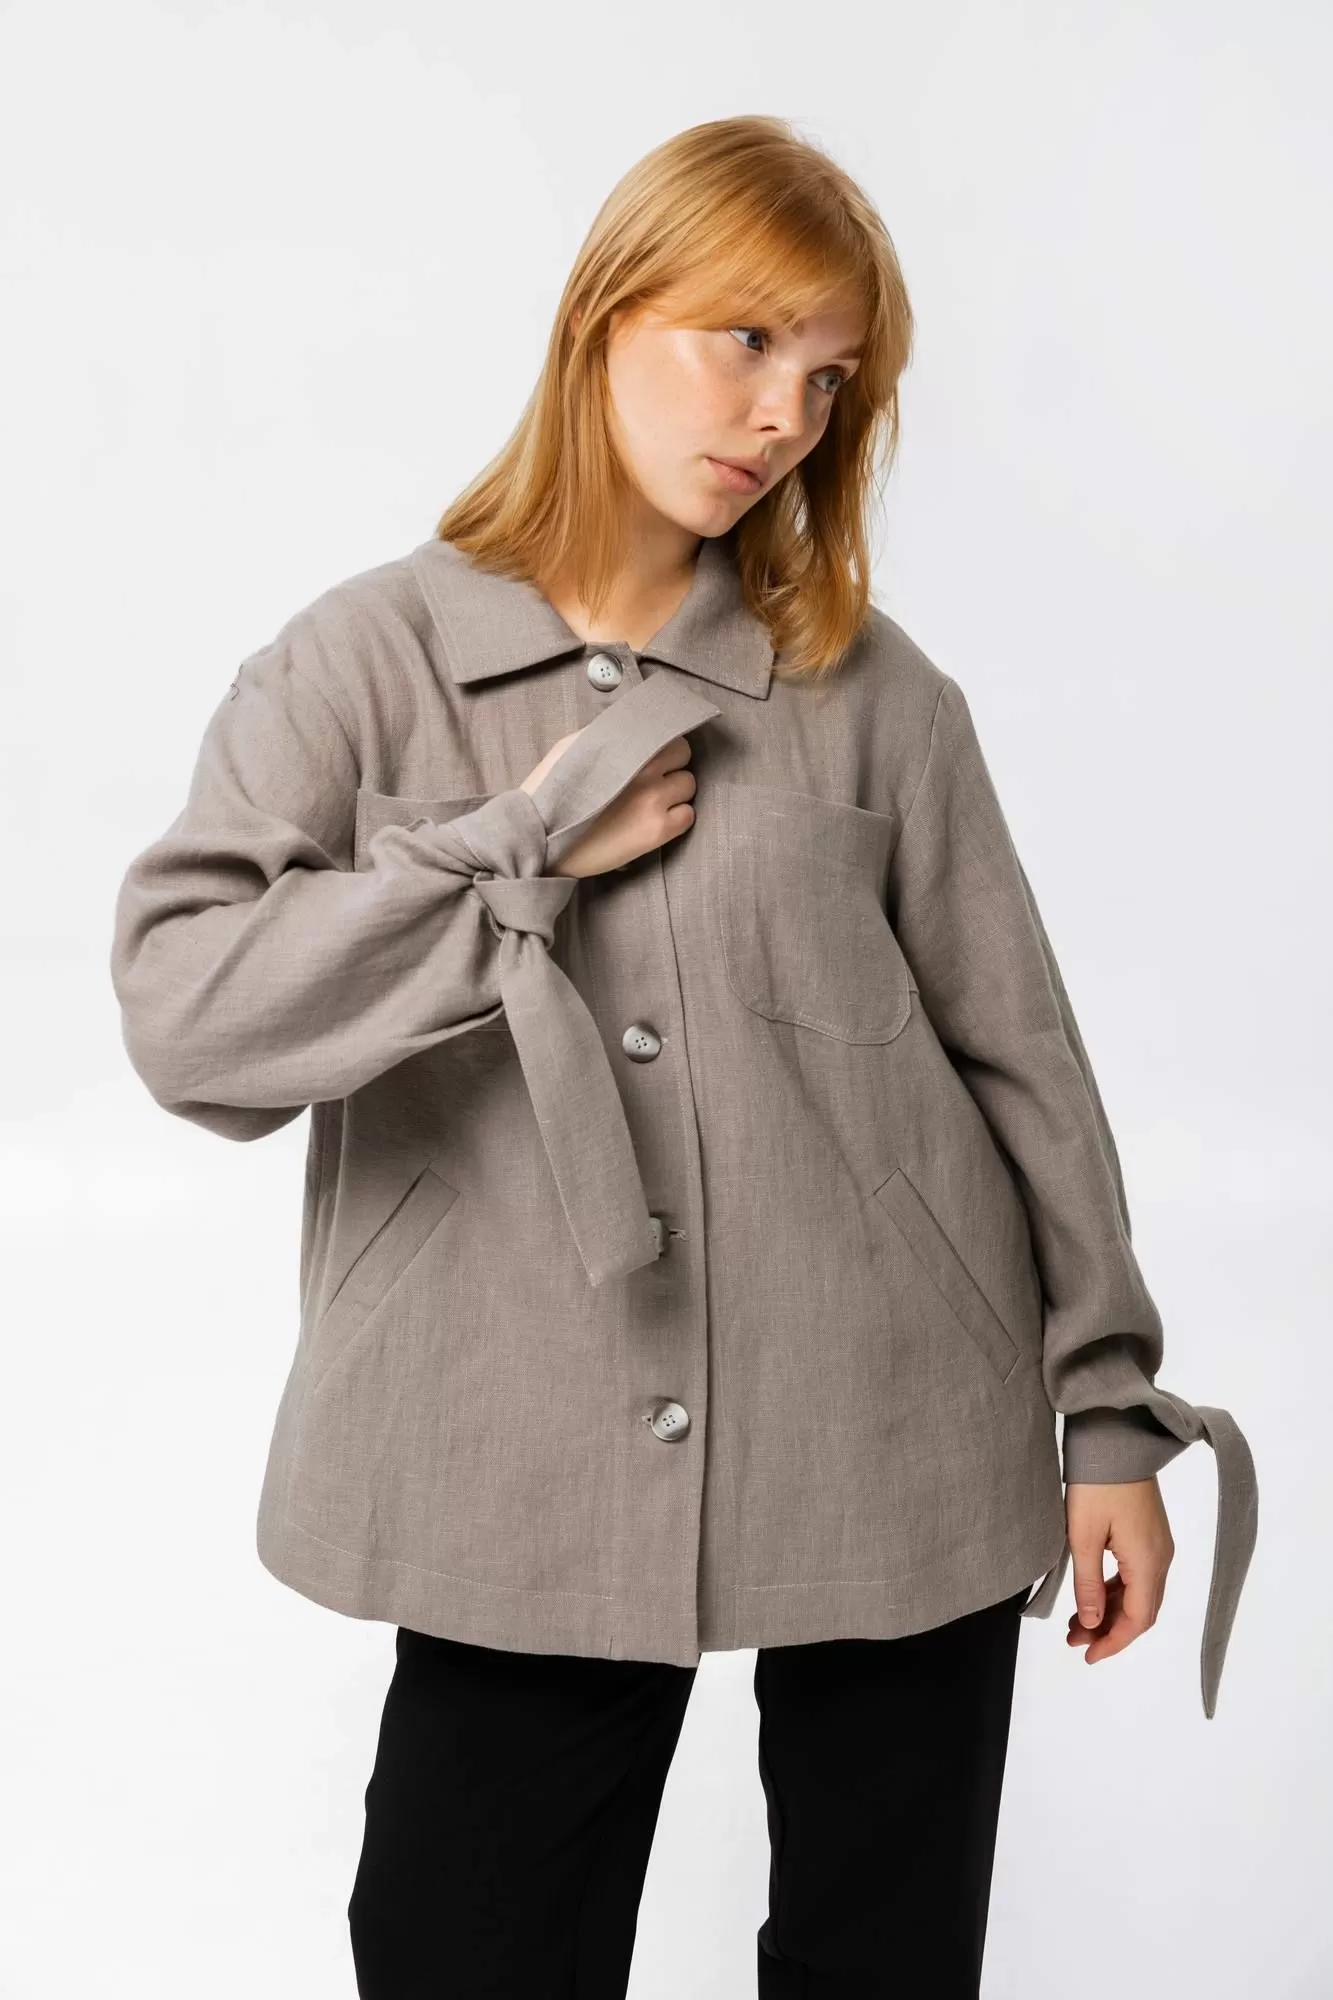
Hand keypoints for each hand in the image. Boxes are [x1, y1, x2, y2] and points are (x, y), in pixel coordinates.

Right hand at [520, 729, 698, 878]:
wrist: (542, 839)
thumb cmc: (551, 793)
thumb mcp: (570, 749)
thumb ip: (603, 735)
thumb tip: (628, 727)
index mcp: (624, 747)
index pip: (668, 733)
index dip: (662, 745)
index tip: (654, 755)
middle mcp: (645, 770)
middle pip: (683, 756)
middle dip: (671, 765)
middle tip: (654, 779)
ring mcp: (654, 801)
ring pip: (688, 786)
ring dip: (675, 792)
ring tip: (652, 803)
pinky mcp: (658, 831)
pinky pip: (688, 816)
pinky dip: (677, 818)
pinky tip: (656, 822)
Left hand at [1064, 1478, 1174, 1671]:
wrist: (1116, 1440)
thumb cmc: (1097, 1484)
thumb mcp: (1082, 1536)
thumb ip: (1088, 1584)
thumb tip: (1092, 1623)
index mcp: (1147, 1562)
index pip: (1137, 1619)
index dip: (1113, 1642)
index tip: (1087, 1655)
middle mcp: (1160, 1558)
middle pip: (1140, 1611)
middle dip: (1109, 1630)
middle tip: (1074, 1639)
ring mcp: (1157, 1546)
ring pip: (1138, 1594)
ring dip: (1110, 1611)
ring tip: (1076, 1622)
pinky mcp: (1149, 1535)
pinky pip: (1136, 1575)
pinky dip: (1115, 1591)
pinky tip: (1093, 1595)